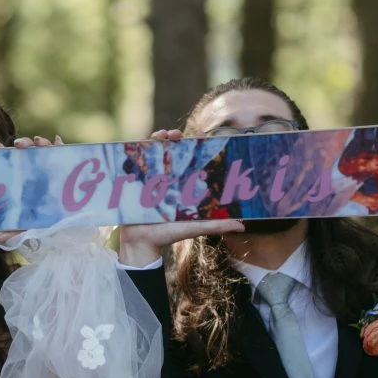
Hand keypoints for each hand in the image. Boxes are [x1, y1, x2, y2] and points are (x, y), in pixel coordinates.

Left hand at [0, 135, 64, 245]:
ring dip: (40, 142)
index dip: (1, 150)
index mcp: (19, 181)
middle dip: (23, 142)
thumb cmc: (35, 229)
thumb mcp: (15, 232)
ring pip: (44, 149)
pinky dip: (60, 145)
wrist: (63, 232)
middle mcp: (34, 172)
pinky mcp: (66, 170)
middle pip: (27, 151)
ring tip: (38, 142)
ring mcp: (51, 169)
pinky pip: (63, 153)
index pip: (9, 161)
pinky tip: (57, 141)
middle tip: (18, 145)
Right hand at [118, 128, 237, 264]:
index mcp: (182, 185)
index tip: (201, 135)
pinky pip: (136, 160)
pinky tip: (143, 140)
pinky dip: (138, 147)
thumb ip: (216, 226)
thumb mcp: (194, 228)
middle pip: (172, 150)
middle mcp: (167, 178)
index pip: (191, 159)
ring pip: (154, 151)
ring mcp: (150, 178)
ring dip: (158, 138)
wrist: (142, 244)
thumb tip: (242, 227)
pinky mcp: (134, 181)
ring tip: (161, 135)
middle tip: (176, 134)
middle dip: (175, 137)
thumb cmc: (168, 235)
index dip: (196, 145)